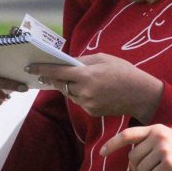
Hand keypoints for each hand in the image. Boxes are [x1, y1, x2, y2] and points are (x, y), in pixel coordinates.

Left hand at [27, 53, 163, 121]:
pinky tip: (92, 89)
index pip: (58, 72)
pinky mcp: (91, 111)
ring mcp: (87, 103)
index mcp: (87, 75)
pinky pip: (79, 101)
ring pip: (69, 93)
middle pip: (60, 84)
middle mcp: (84, 91)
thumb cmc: (124, 71)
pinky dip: (80, 94)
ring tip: (78, 78)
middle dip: (54, 78)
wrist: (141, 94)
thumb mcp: (104, 59)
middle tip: (46, 72)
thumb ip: (83, 61)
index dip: (42, 69)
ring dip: (68, 86)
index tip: (30, 67)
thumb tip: (68, 62)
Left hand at [100, 124, 171, 170]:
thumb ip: (151, 143)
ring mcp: (164, 149)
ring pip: (141, 170)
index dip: (112, 144)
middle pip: (133, 158)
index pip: (128, 134)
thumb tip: (132, 160)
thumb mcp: (169, 139)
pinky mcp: (169, 163)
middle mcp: (158, 136)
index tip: (101, 153)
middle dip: (138, 170)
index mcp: (156, 128)